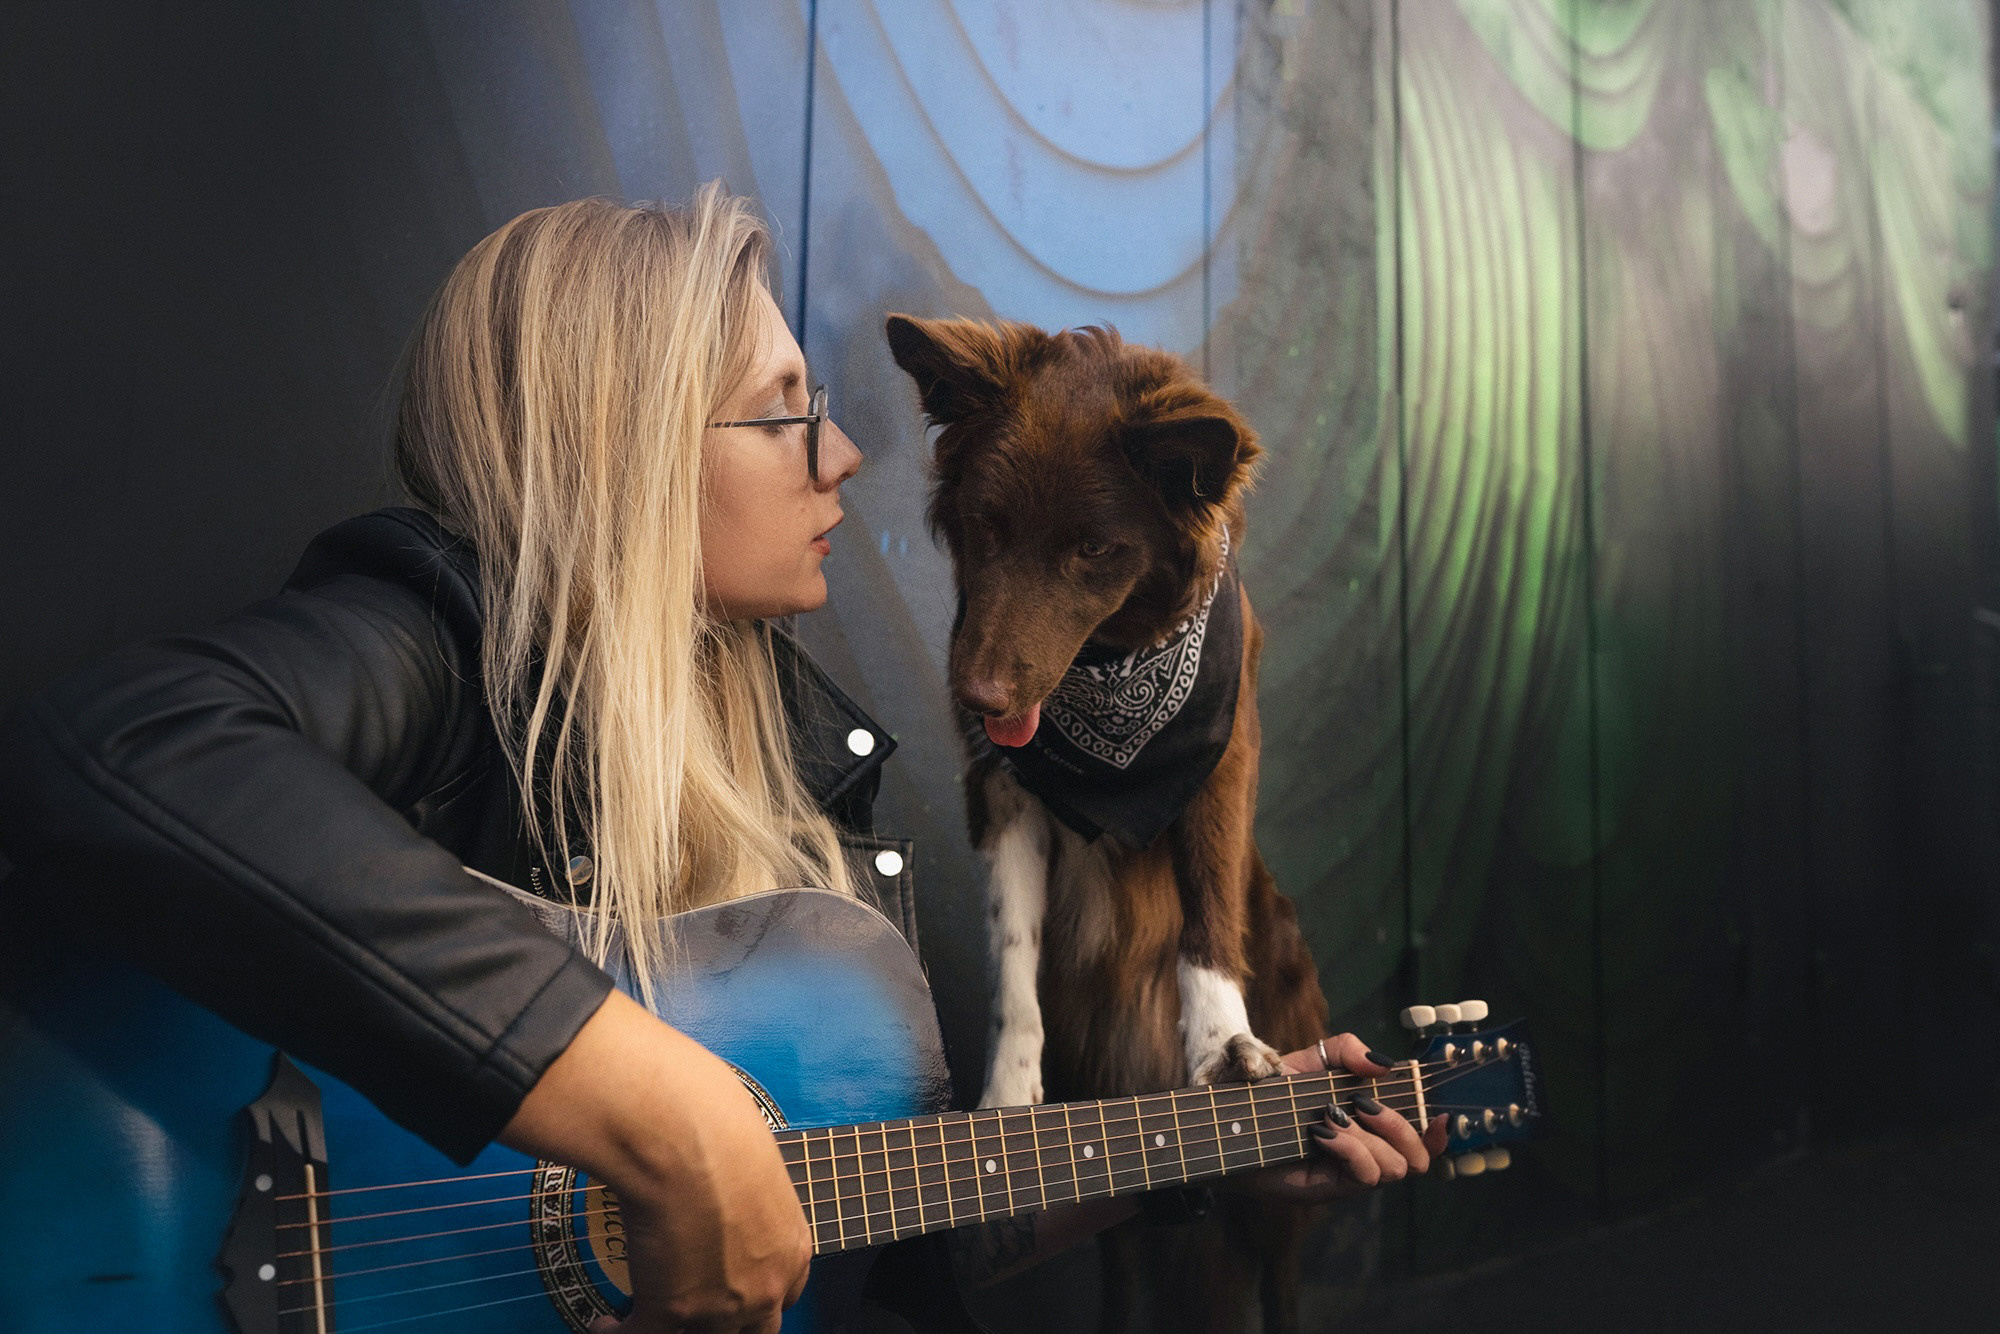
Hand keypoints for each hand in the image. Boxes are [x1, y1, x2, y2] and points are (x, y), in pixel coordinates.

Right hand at [500, 990, 810, 1332]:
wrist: (681, 1135)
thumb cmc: (714, 1126)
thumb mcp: (752, 1164)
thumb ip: (746, 1194)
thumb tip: (721, 1183)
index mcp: (791, 1248)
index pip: (785, 1294)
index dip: (757, 1296)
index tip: (731, 1289)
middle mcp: (765, 1287)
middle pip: (752, 1329)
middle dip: (723, 1322)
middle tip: (691, 1307)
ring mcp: (721, 1308)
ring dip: (673, 1331)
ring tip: (643, 1319)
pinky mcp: (672, 1312)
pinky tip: (605, 1325)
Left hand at [1228, 1032, 1446, 1203]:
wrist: (1228, 1115)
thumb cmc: (1272, 1088)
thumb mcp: (1313, 1058)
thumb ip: (1348, 1050)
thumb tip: (1384, 1065)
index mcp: (1369, 1126)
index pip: (1420, 1141)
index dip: (1437, 1134)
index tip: (1439, 1115)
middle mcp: (1365, 1154)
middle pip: (1417, 1159)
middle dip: (1400, 1127)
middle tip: (1363, 1105)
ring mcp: (1346, 1175)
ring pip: (1394, 1169)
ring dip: (1370, 1137)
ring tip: (1333, 1116)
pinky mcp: (1326, 1188)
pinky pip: (1364, 1176)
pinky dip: (1351, 1148)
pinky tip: (1323, 1132)